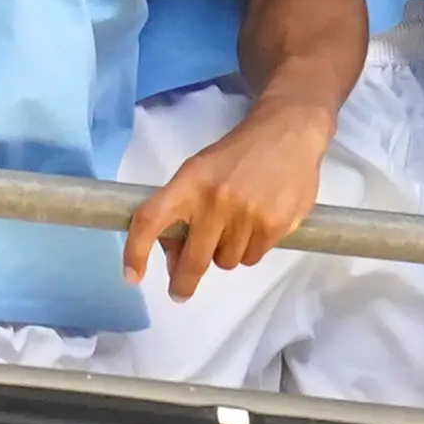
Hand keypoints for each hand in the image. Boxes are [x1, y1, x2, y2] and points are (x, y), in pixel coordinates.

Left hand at [122, 93, 334, 298]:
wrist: (290, 131)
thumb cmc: (238, 155)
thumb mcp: (201, 171)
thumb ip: (183, 211)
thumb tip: (175, 259)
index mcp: (190, 182)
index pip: (150, 220)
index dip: (136, 252)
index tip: (133, 277)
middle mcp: (216, 200)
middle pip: (193, 259)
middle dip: (183, 282)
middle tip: (180, 292)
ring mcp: (249, 214)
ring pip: (225, 262)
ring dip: (226, 254)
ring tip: (238, 228)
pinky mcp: (276, 224)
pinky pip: (253, 257)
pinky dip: (252, 249)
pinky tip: (260, 225)